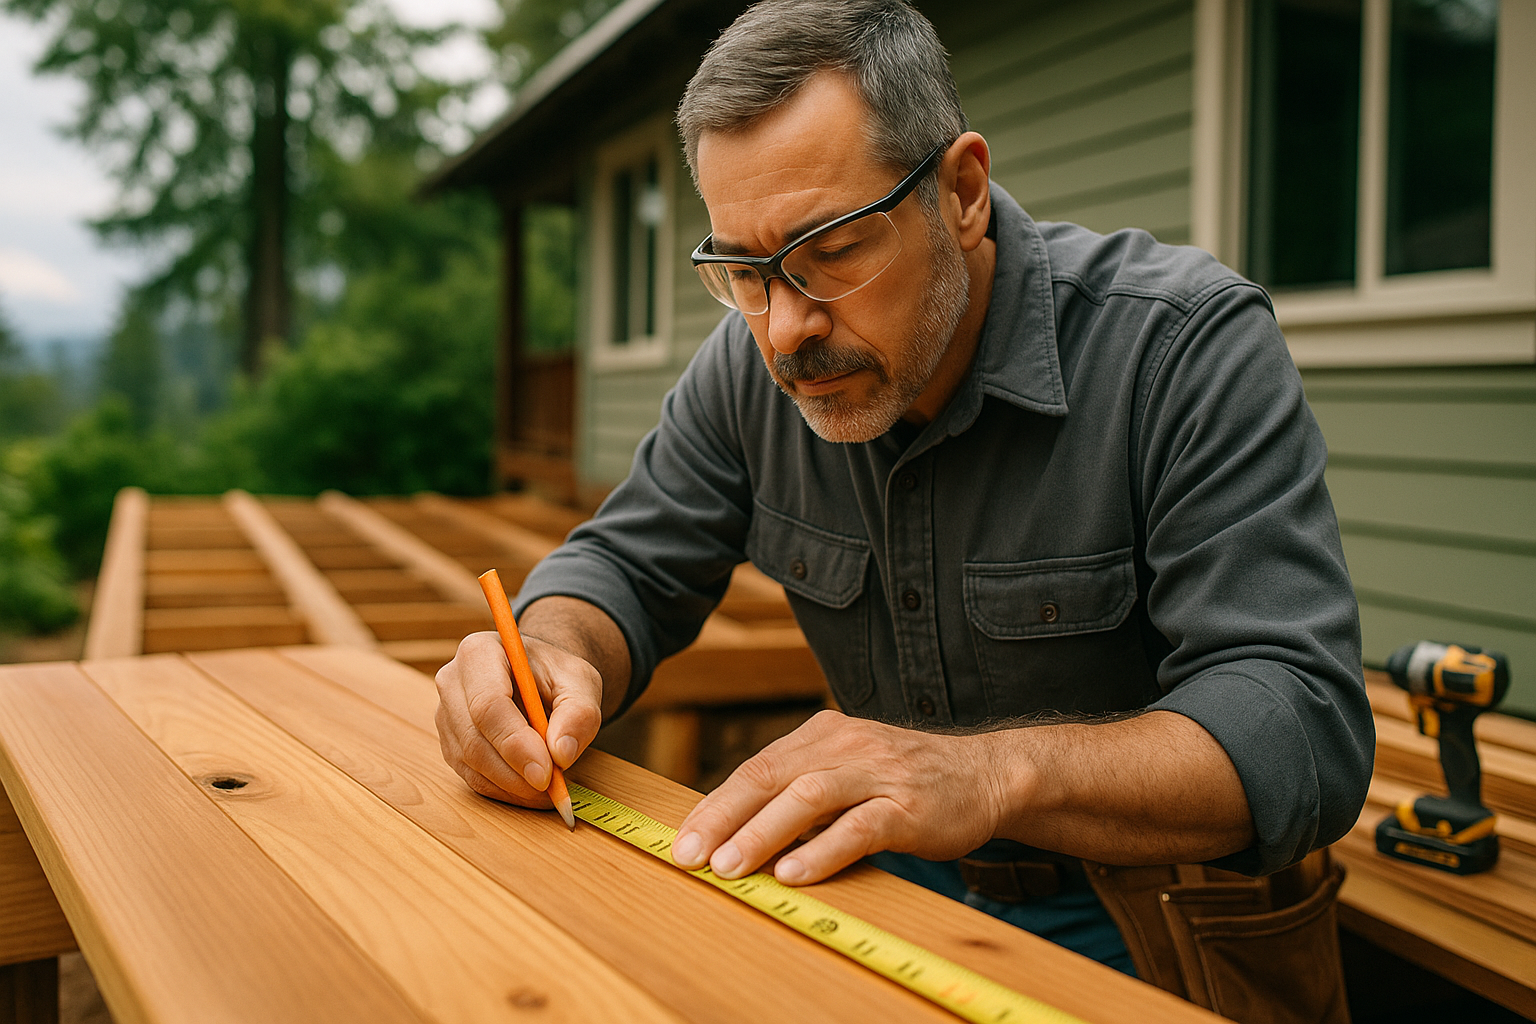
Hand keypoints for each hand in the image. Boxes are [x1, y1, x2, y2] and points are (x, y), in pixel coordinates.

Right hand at [434, 630, 603, 805]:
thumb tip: (561, 753)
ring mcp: (446, 715)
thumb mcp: (581, 683)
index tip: (545, 772)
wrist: (539, 679)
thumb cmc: (556, 675)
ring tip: (550, 788)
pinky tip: (531, 788)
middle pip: (474, 739)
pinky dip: (504, 790)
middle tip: (552, 787)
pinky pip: (472, 777)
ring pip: (472, 763)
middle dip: (515, 771)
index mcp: (480, 652)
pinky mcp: (450, 743)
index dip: (515, 743)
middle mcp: (452, 682)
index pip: (488, 705)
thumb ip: (579, 714)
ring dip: (512, 785)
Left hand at [671, 710, 1006, 884]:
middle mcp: (844, 745)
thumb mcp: (846, 770)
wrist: (985, 774)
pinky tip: (794, 873)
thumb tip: (734, 833)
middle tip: (690, 855)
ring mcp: (877, 773)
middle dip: (724, 818)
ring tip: (731, 866)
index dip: (715, 806)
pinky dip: (822, 851)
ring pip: (808, 798)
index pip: (756, 768)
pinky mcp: (907, 806)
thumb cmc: (904, 780)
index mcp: (821, 735)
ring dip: (763, 833)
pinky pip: (858, 827)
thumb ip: (799, 790)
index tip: (682, 841)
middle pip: (771, 777)